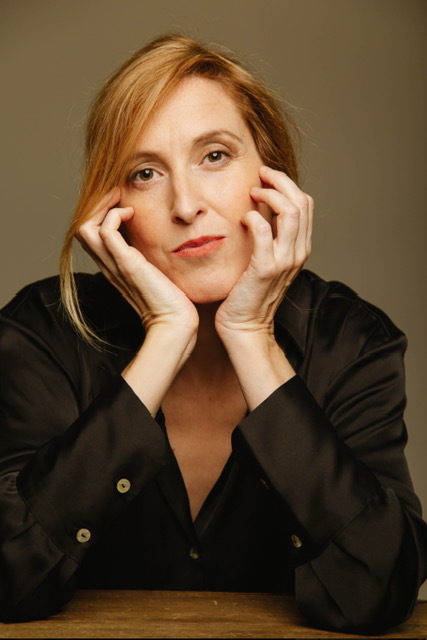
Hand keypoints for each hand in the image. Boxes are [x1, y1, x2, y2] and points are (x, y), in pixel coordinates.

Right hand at [76, 188, 198, 335]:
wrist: (174, 323)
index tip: (123, 203)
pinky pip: (105, 231)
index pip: (92, 234)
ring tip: (123, 203)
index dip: (102, 214)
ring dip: (102, 207)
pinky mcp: (126, 264)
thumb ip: (151, 258)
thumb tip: (162, 239)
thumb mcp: (157, 272)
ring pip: (85, 227)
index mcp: (114, 266)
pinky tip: (132, 214)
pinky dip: (114, 215)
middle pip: (82, 227)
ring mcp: (114, 264)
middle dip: (98, 206)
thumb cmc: (172, 302)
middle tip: (120, 197)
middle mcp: (109, 265)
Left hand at [215, 165, 312, 339]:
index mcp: (300, 248)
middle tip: (261, 173)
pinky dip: (255, 218)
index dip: (288, 184)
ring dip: (270, 195)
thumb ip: (268, 237)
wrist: (246, 326)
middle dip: (281, 181)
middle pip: (301, 202)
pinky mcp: (265, 268)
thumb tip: (257, 209)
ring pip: (290, 212)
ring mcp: (284, 261)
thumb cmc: (249, 293)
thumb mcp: (266, 260)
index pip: (306, 204)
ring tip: (253, 192)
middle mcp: (298, 252)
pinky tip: (243, 217)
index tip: (267, 177)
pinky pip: (265, 232)